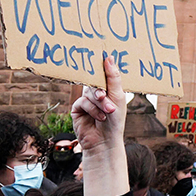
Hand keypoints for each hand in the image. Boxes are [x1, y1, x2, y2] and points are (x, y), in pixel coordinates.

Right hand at [72, 55, 127, 195]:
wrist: (105, 141)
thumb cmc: (116, 120)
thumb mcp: (118, 96)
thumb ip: (112, 77)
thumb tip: (109, 57)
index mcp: (109, 88)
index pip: (103, 74)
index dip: (102, 67)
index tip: (101, 55)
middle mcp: (97, 93)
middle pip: (95, 83)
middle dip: (102, 92)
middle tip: (106, 98)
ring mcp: (87, 101)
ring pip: (89, 93)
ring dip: (99, 103)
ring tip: (107, 113)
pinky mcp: (77, 109)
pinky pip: (82, 102)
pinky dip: (91, 109)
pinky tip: (99, 118)